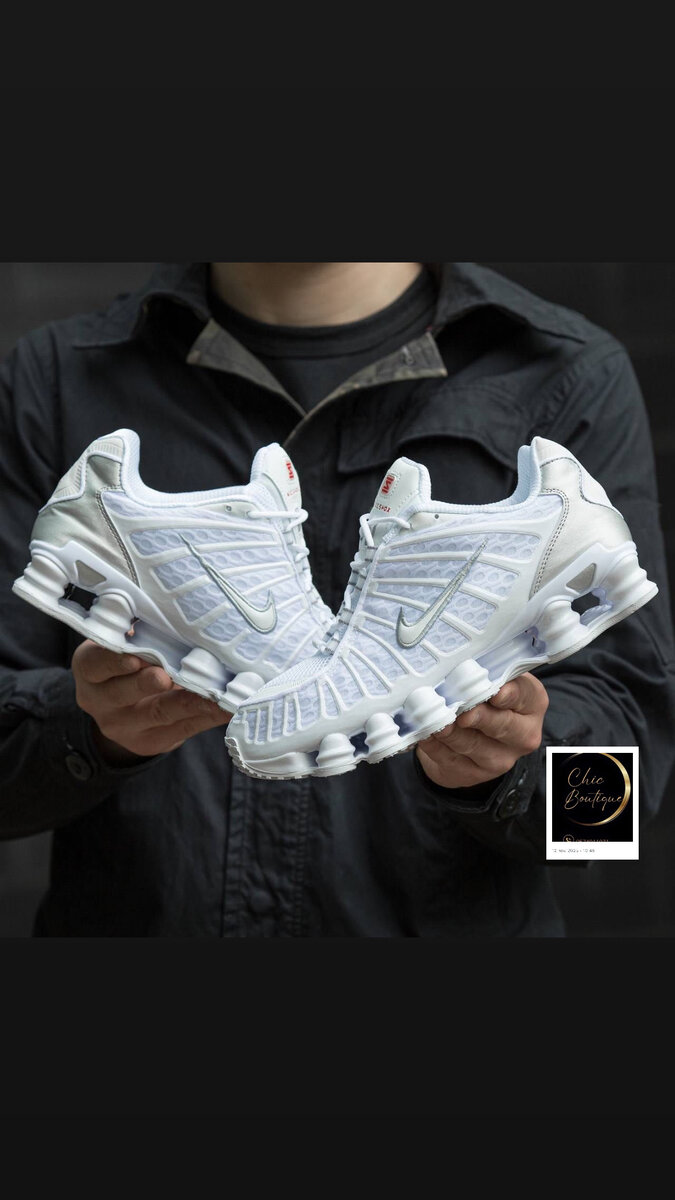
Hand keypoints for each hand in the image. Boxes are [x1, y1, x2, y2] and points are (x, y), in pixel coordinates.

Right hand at [72, 640, 231, 764]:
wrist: (124, 710)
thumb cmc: (130, 661)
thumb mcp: (123, 645)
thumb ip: (142, 634)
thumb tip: (177, 614)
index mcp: (91, 670)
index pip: (95, 664)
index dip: (112, 661)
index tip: (134, 655)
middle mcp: (100, 702)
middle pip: (122, 693)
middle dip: (146, 684)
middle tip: (165, 676)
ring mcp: (125, 726)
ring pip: (158, 714)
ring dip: (188, 702)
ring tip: (213, 694)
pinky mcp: (151, 742)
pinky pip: (183, 729)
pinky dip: (208, 716)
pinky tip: (229, 708)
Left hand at [416, 672, 548, 788]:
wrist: (471, 735)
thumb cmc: (484, 697)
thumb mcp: (495, 679)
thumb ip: (487, 672)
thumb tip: (466, 665)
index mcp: (532, 704)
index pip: (524, 697)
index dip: (510, 695)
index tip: (496, 692)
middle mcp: (523, 735)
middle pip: (503, 726)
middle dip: (480, 717)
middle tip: (464, 712)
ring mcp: (499, 759)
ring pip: (473, 744)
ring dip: (451, 732)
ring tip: (436, 721)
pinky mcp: (472, 773)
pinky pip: (450, 758)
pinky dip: (435, 745)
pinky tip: (424, 733)